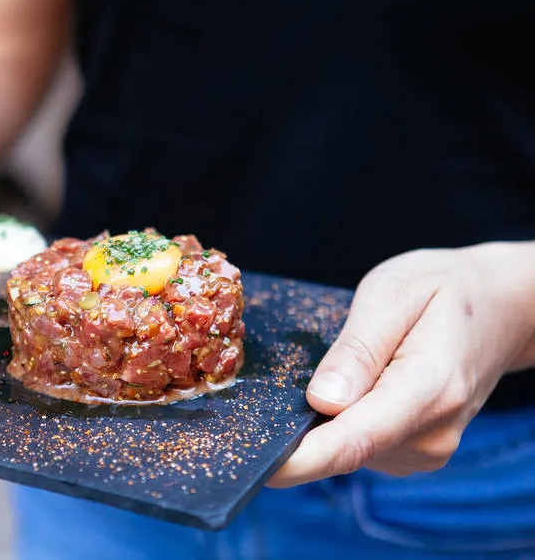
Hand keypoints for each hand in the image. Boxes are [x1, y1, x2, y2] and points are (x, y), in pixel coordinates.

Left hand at [269, 241, 534, 487]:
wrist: (500, 308)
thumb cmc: (442, 290)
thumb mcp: (393, 294)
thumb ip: (358, 350)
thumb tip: (321, 401)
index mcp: (430, 390)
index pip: (353, 441)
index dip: (298, 460)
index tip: (257, 466)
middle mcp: (432, 434)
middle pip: (343, 449)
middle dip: (298, 429)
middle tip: (273, 384)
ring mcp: (426, 450)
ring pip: (347, 449)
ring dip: (322, 420)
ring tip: (340, 367)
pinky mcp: (414, 453)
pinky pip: (358, 445)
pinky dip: (340, 422)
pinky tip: (352, 386)